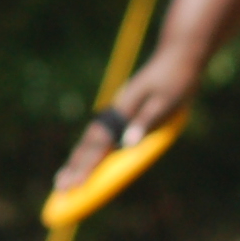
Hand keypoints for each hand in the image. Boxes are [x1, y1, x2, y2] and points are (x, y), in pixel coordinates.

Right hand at [54, 52, 199, 194]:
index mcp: (124, 109)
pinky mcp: (123, 108)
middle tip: (59, 189)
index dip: (87, 166)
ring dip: (78, 159)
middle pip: (90, 143)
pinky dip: (90, 149)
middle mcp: (116, 110)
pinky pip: (102, 134)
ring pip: (92, 139)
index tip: (73, 185)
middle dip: (74, 167)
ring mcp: (118, 108)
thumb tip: (126, 144)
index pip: (101, 144)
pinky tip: (85, 157)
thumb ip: (145, 120)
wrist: (180, 52)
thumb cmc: (177, 77)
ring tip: (62, 178)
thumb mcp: (166, 100)